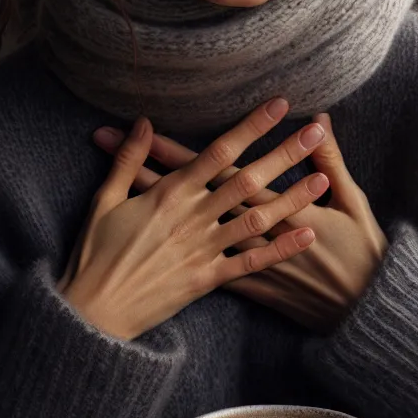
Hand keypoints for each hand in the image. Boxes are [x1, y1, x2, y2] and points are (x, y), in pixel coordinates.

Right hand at [59, 98, 331, 340]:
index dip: (250, 126)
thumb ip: (127, 160)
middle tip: (316, 132)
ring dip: (292, 197)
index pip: (218, 152)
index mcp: (168, 194)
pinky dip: (280, 248)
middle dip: (284, 154)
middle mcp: (192, 218)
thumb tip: (143, 122)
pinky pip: (251, 263)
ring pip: (256, 219)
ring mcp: (202, 249)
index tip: (278, 106)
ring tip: (324, 179)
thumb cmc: (94, 253)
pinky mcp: (207, 279)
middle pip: (247, 179)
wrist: (93, 311)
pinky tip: (307, 234)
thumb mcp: (103, 201)